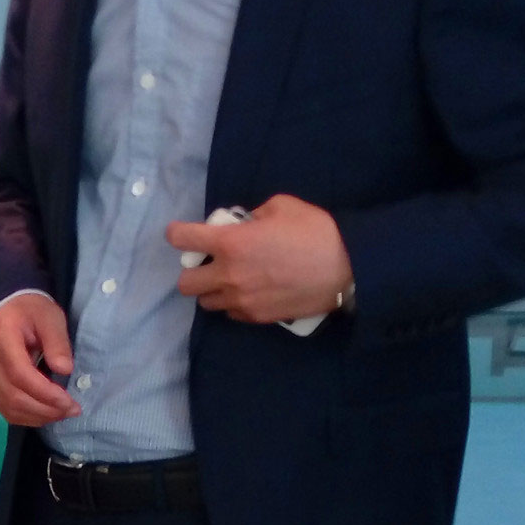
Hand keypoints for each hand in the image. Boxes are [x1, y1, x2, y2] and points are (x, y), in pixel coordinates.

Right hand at [0, 292, 80, 426]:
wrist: (7, 308)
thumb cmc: (31, 311)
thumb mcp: (51, 318)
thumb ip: (57, 342)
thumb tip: (64, 370)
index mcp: (1, 336)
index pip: (19, 373)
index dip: (44, 392)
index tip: (68, 401)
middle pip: (13, 395)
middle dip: (45, 409)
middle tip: (72, 410)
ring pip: (8, 406)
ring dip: (37, 416)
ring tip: (61, 413)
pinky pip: (4, 408)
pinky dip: (26, 417)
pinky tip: (45, 414)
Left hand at [169, 194, 352, 324]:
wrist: (346, 268)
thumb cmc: (315, 231)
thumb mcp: (281, 206)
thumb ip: (253, 215)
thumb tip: (244, 224)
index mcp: (230, 243)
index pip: (183, 238)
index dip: (177, 234)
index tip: (180, 234)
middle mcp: (228, 274)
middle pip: (185, 283)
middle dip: (193, 271)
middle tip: (210, 263)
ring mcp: (241, 300)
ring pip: (206, 302)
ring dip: (213, 289)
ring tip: (231, 280)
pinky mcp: (256, 317)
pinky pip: (230, 313)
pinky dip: (234, 304)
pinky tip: (250, 292)